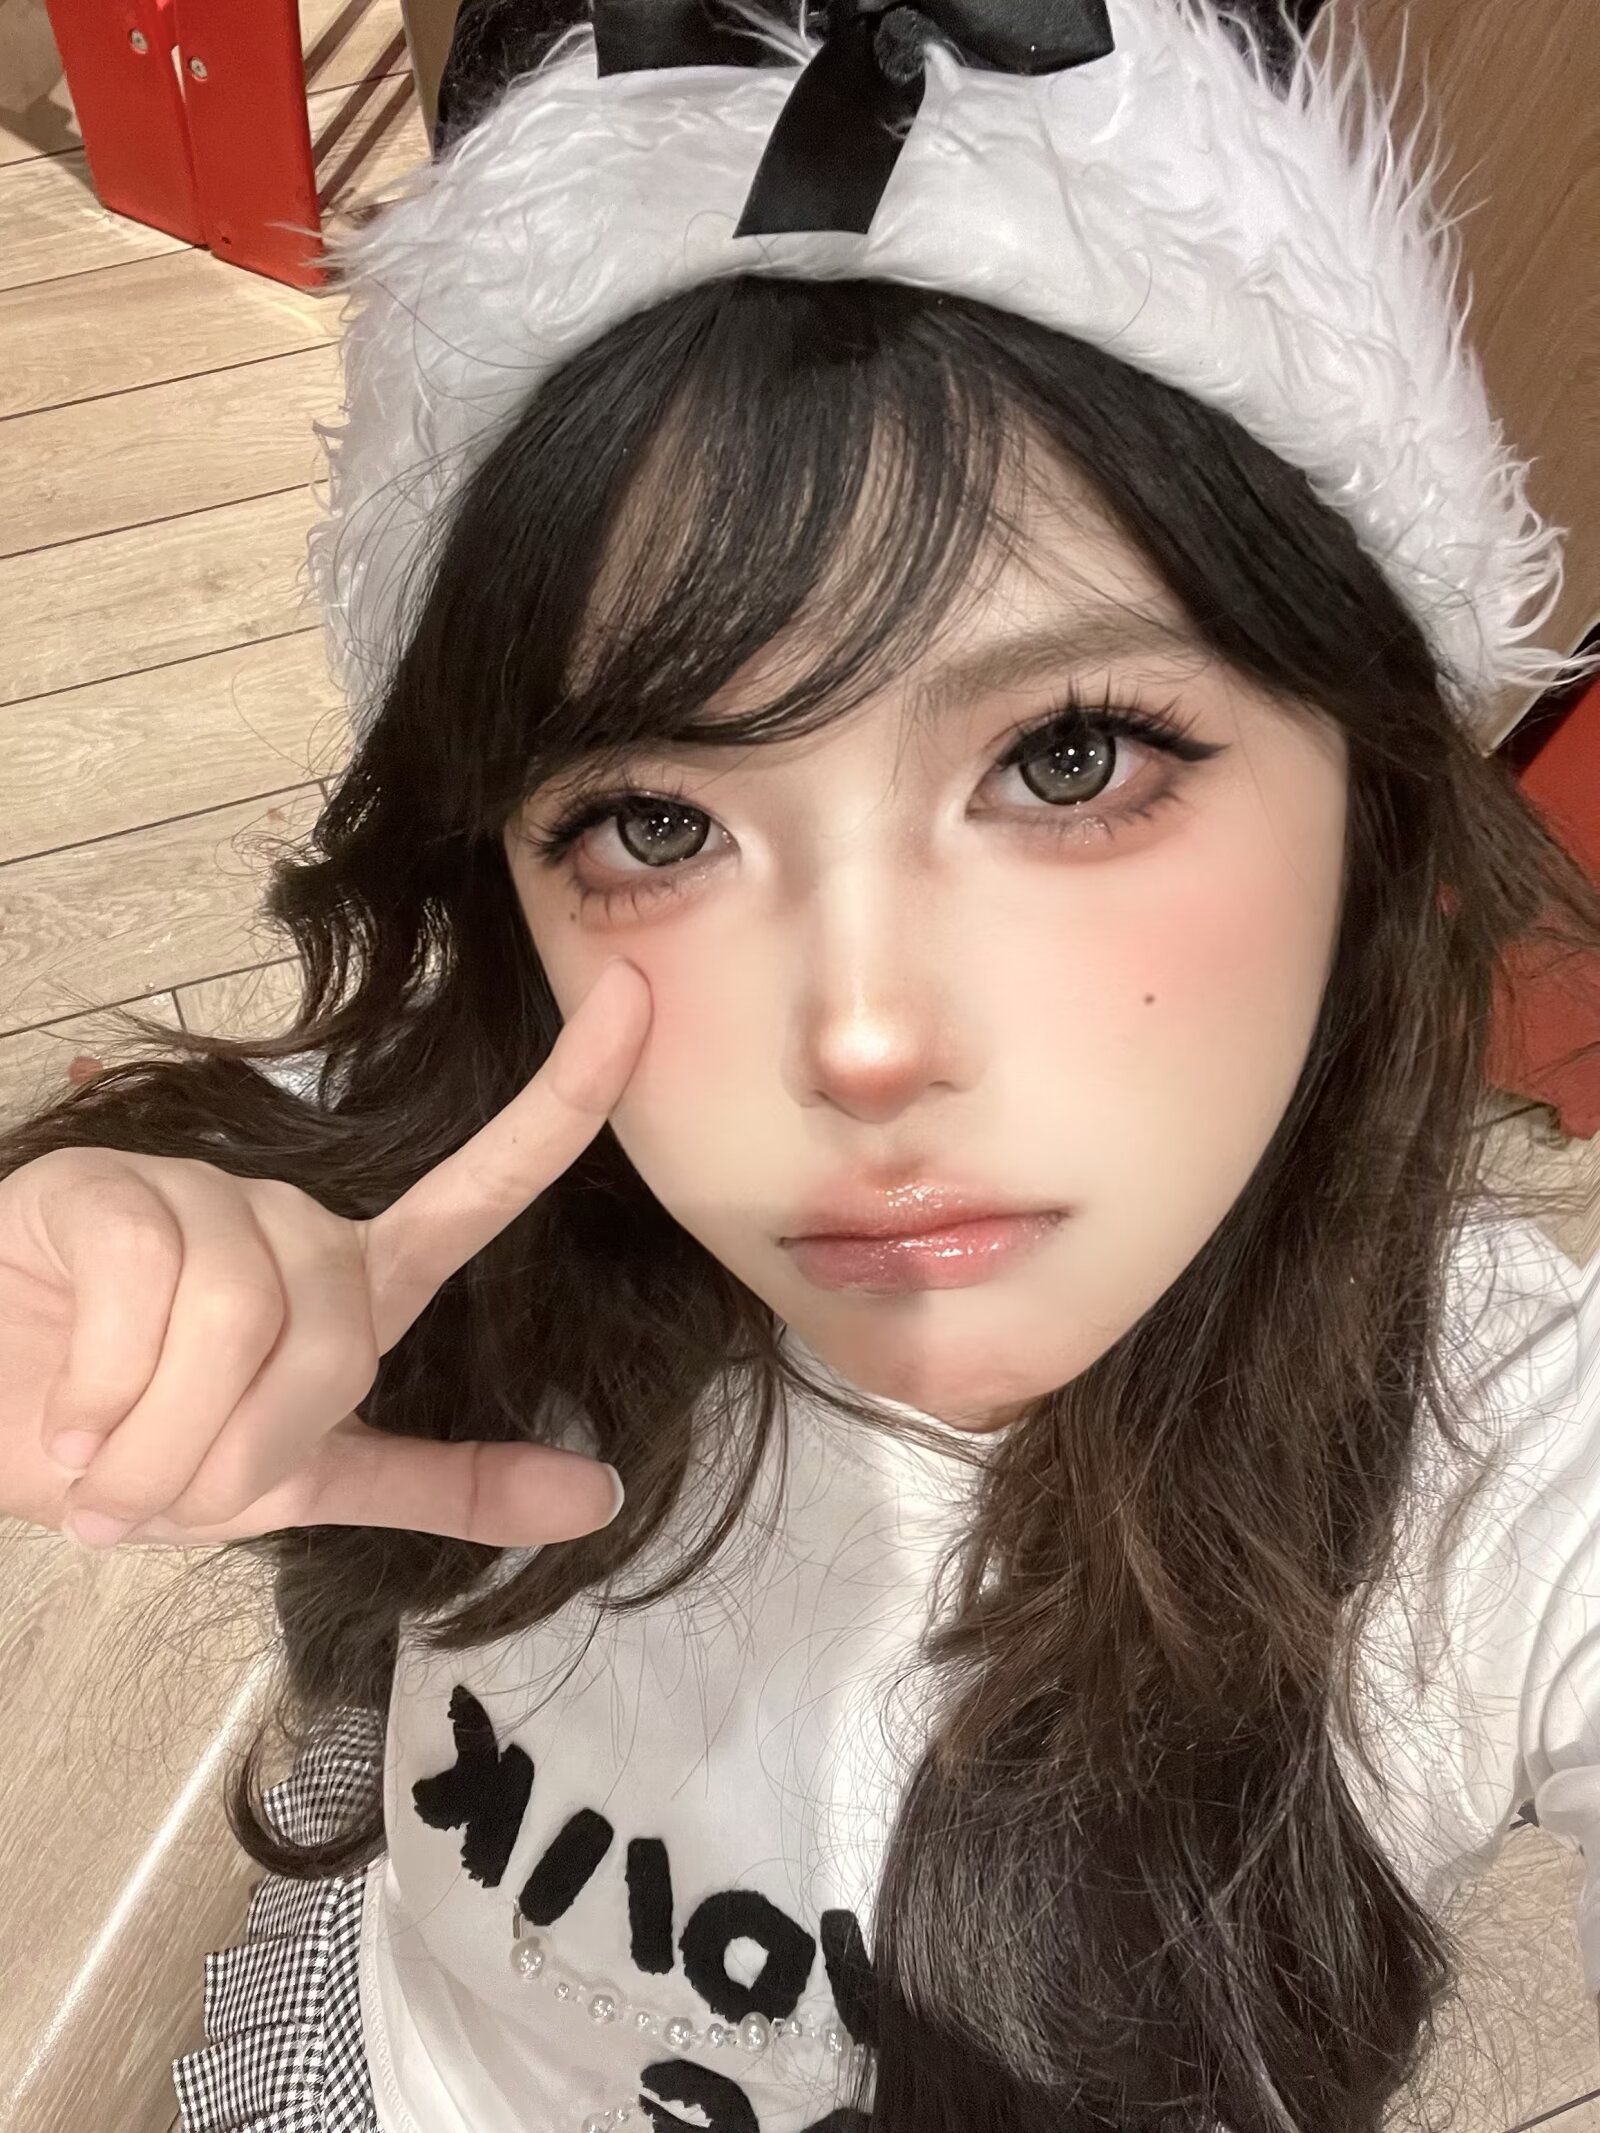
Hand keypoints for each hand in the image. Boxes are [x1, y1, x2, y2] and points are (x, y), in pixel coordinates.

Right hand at [0, 958, 650, 1551]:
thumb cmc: (131, 1446)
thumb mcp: (299, 1483)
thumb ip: (444, 1486)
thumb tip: (600, 1501)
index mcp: (357, 1282)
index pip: (485, 1186)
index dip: (568, 1099)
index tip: (643, 1005)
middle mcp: (294, 1222)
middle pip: (334, 1336)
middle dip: (237, 1453)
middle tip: (158, 1488)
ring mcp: (202, 1191)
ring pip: (241, 1317)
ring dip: (161, 1439)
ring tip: (103, 1453)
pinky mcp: (107, 1183)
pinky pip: (145, 1288)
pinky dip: (103, 1390)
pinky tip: (65, 1411)